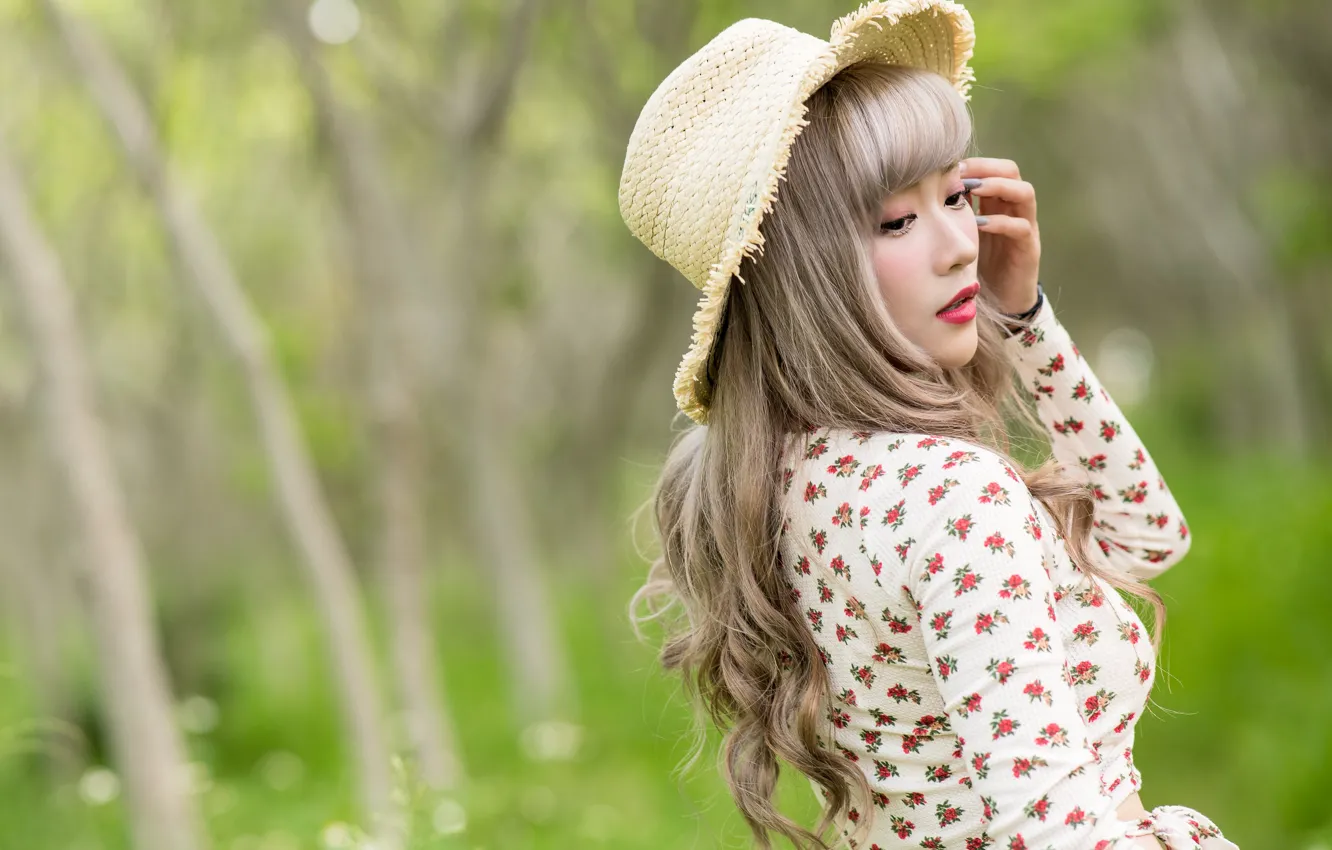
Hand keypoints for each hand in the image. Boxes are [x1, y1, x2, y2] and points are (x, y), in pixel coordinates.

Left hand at [960, 157, 1040, 314]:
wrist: (999, 303)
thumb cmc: (975, 267)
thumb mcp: (959, 235)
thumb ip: (948, 215)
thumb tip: (918, 194)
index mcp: (995, 203)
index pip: (991, 168)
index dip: (972, 163)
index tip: (947, 165)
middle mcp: (1013, 210)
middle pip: (1011, 171)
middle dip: (986, 168)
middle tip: (960, 174)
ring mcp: (1025, 227)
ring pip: (1024, 193)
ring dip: (998, 187)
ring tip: (973, 190)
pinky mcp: (1029, 249)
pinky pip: (1021, 227)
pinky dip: (1000, 222)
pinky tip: (979, 224)